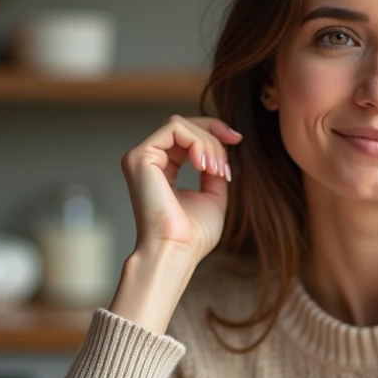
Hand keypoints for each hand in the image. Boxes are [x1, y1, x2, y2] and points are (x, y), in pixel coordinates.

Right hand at [119, 114, 241, 261]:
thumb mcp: (212, 196)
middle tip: (224, 169)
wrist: (177, 252)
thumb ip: (214, 172)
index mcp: (162, 169)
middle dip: (213, 138)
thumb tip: (221, 151)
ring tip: (216, 171)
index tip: (237, 138)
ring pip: (180, 125)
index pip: (186, 136)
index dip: (213, 131)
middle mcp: (148, 161)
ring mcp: (141, 158)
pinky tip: (204, 166)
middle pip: (184, 126)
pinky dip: (197, 142)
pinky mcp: (140, 157)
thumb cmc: (193, 235)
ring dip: (207, 143)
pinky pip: (174, 128)